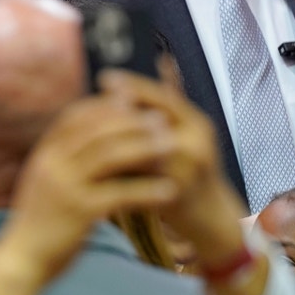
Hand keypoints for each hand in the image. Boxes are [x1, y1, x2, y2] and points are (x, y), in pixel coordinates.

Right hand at [2, 84, 175, 282]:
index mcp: (44, 154)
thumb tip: (84, 140)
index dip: (105, 106)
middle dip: (132, 121)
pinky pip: (121, 194)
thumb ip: (60, 160)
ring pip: (111, 156)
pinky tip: (169, 190)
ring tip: (172, 146)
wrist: (21, 260)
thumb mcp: (43, 181)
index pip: (75, 116)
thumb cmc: (38, 222)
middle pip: (97, 131)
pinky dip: (147, 190)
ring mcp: (65, 187)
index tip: (132, 100)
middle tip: (161, 119)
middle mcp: (53, 164)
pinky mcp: (80, 212)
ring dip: (145, 147)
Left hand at [96, 66, 247, 263]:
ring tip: (85, 130)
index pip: (163, 96)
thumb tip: (118, 89)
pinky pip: (141, 175)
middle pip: (154, 117)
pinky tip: (96, 161)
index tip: (103, 77)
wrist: (209, 217)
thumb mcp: (178, 138)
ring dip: (115, 137)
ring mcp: (189, 167)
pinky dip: (118, 166)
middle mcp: (197, 141)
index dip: (133, 84)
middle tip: (87, 104)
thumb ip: (154, 117)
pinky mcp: (177, 191)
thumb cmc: (186, 172)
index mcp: (198, 123)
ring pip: (145, 146)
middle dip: (119, 109)